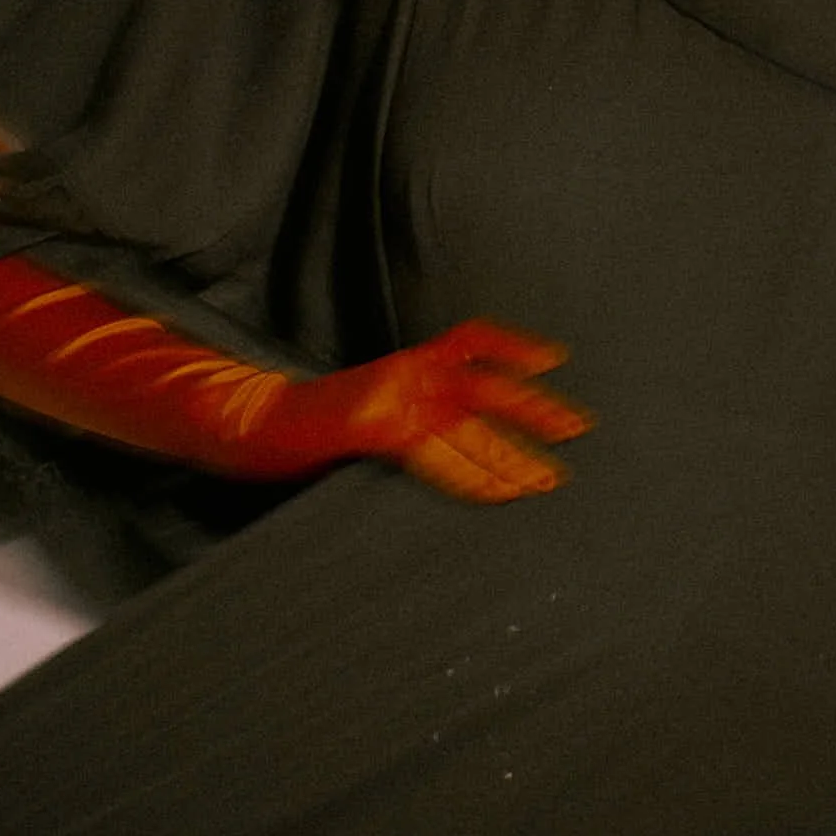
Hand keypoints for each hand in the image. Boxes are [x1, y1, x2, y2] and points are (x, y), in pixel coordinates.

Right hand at [286, 318, 591, 504]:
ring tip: (545, 480)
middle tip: (578, 429)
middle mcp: (407, 374)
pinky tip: (495, 493)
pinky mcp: (374, 427)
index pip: (472, 341)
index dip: (514, 347)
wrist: (257, 426)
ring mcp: (391, 397)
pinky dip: (469, 476)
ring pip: (469, 424)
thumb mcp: (374, 409)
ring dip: (511, 455)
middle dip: (534, 409)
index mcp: (409, 365)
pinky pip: (435, 453)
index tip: (555, 358)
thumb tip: (470, 446)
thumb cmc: (315, 425)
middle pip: (485, 386)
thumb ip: (417, 418)